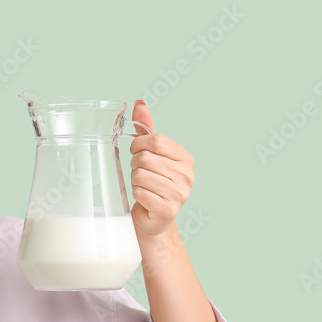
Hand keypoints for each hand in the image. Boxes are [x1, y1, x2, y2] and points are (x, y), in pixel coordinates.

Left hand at [129, 101, 193, 237]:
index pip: (156, 140)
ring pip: (141, 175)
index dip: (139, 144)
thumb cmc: (152, 183)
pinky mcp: (168, 209)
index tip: (136, 151)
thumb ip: (146, 129)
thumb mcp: (150, 154)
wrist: (154, 218)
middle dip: (135, 165)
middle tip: (140, 173)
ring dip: (135, 180)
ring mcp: (180, 193)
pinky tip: (144, 198)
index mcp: (185, 158)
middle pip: (146, 158)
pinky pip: (140, 193)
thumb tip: (139, 103)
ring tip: (143, 186)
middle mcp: (187, 175)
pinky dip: (136, 194)